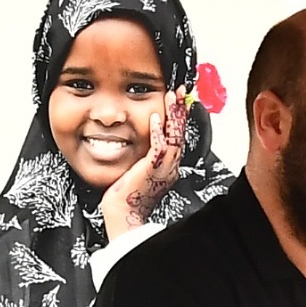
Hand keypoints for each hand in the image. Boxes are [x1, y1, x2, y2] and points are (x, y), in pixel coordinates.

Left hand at [101, 88, 187, 240]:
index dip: (179, 118)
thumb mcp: (138, 170)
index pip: (177, 137)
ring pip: (174, 137)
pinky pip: (159, 148)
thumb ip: (144, 156)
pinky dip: (159, 132)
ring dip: (173, 116)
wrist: (123, 214)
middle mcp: (170, 167)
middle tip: (182, 92)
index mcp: (168, 167)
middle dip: (181, 111)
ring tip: (173, 98)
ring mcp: (163, 169)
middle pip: (180, 134)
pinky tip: (156, 118)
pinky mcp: (152, 170)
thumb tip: (141, 143)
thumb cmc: (127, 196)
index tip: (179, 101)